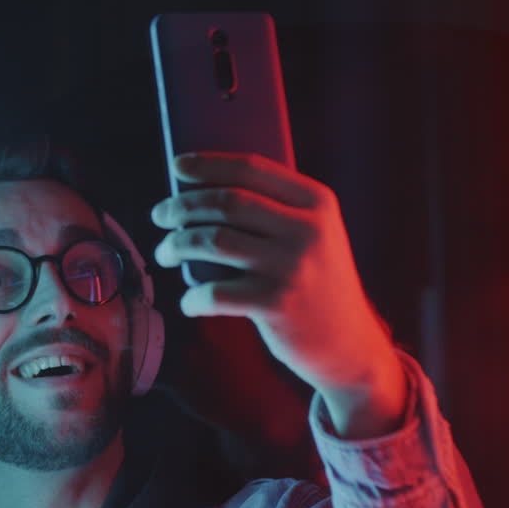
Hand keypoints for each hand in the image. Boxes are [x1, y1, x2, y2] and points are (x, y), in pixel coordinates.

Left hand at [150, 151, 406, 437]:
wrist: (349, 343)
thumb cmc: (315, 281)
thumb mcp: (313, 235)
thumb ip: (274, 209)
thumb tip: (201, 189)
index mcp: (317, 202)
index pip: (252, 169)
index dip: (208, 164)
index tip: (177, 167)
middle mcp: (308, 229)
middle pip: (226, 202)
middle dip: (182, 206)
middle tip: (160, 215)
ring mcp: (293, 267)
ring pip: (213, 240)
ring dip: (177, 245)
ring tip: (165, 253)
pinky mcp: (277, 304)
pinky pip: (215, 292)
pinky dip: (193, 298)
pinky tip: (189, 302)